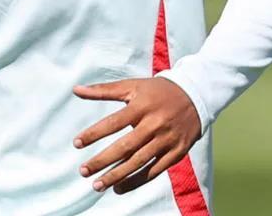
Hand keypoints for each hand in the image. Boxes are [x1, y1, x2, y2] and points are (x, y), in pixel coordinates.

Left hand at [72, 77, 200, 194]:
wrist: (195, 96)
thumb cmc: (157, 91)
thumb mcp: (132, 85)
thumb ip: (103, 90)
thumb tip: (76, 90)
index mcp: (141, 107)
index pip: (113, 123)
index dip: (94, 133)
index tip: (76, 143)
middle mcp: (154, 125)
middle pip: (125, 147)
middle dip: (103, 160)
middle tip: (83, 171)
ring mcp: (167, 140)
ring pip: (139, 162)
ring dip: (117, 175)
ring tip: (98, 185)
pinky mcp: (177, 152)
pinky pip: (155, 170)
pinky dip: (137, 180)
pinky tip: (120, 187)